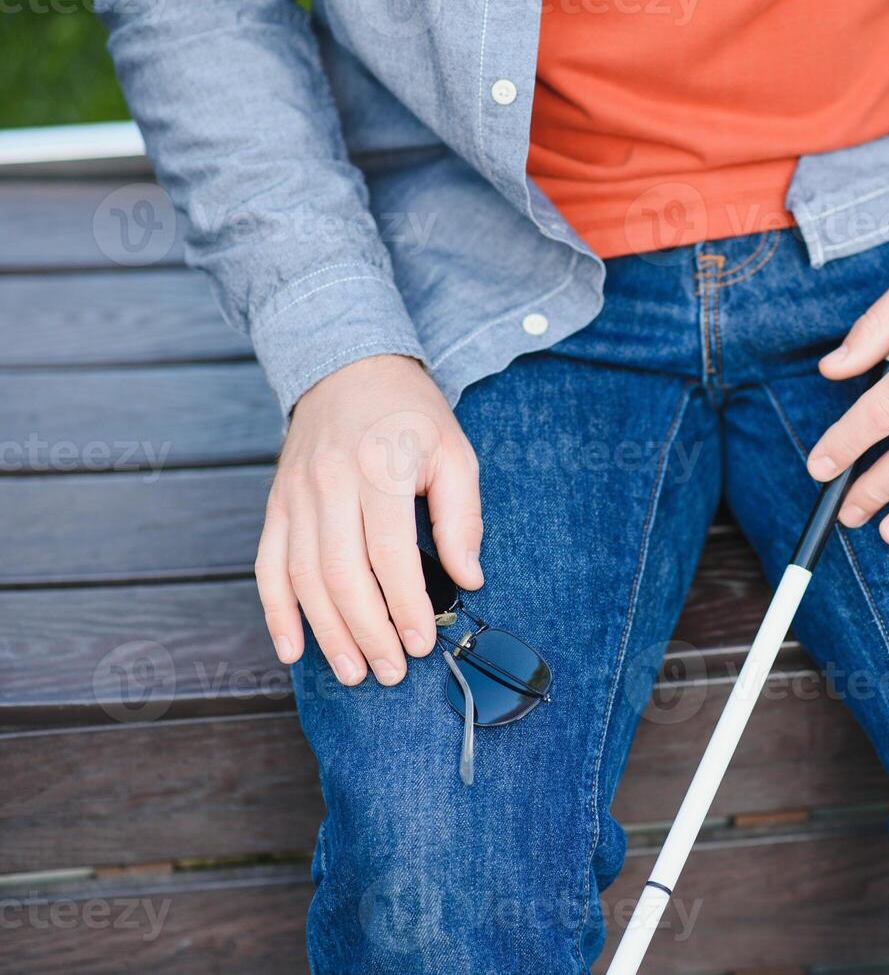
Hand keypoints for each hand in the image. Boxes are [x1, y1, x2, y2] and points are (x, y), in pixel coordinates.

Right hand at [256, 354, 483, 685]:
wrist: (347, 367)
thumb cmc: (411, 416)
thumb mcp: (455, 453)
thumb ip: (461, 517)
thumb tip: (468, 578)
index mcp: (378, 469)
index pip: (390, 553)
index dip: (406, 605)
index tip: (422, 642)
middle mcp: (329, 484)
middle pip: (341, 574)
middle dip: (367, 631)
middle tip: (390, 671)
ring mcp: (296, 496)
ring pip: (302, 577)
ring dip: (327, 632)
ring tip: (354, 671)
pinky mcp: (276, 504)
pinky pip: (268, 566)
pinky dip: (276, 612)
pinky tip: (293, 648)